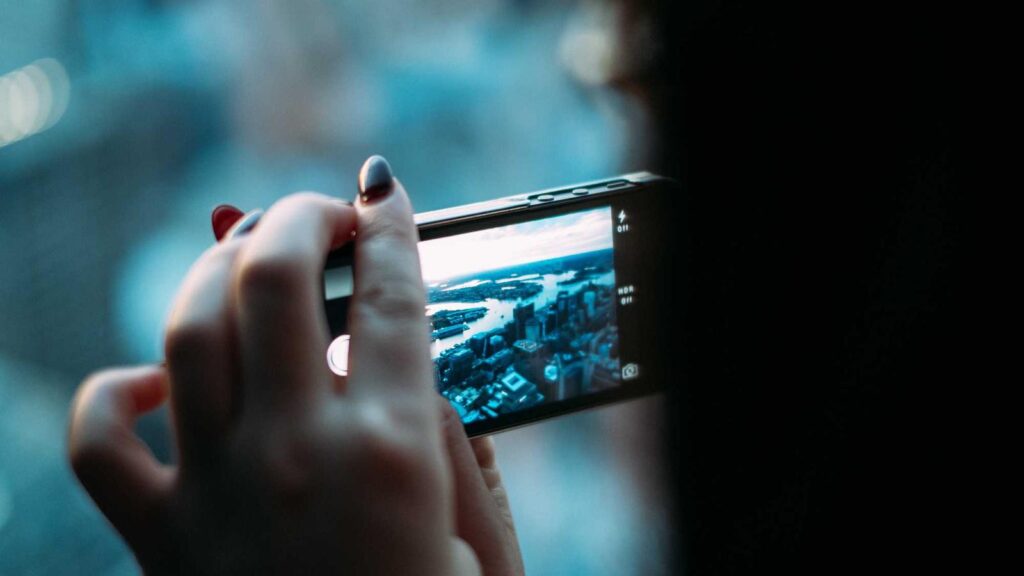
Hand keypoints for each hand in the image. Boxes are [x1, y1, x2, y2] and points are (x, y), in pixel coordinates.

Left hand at [68, 157, 522, 574]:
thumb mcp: (480, 535)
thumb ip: (445, 434)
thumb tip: (404, 357)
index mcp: (391, 453)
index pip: (391, 295)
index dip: (394, 226)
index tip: (386, 193)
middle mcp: (294, 455)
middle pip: (273, 277)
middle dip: (299, 217)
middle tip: (322, 213)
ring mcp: (215, 493)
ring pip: (186, 329)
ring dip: (217, 269)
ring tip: (248, 256)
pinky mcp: (162, 541)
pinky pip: (100, 442)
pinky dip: (115, 393)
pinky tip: (157, 381)